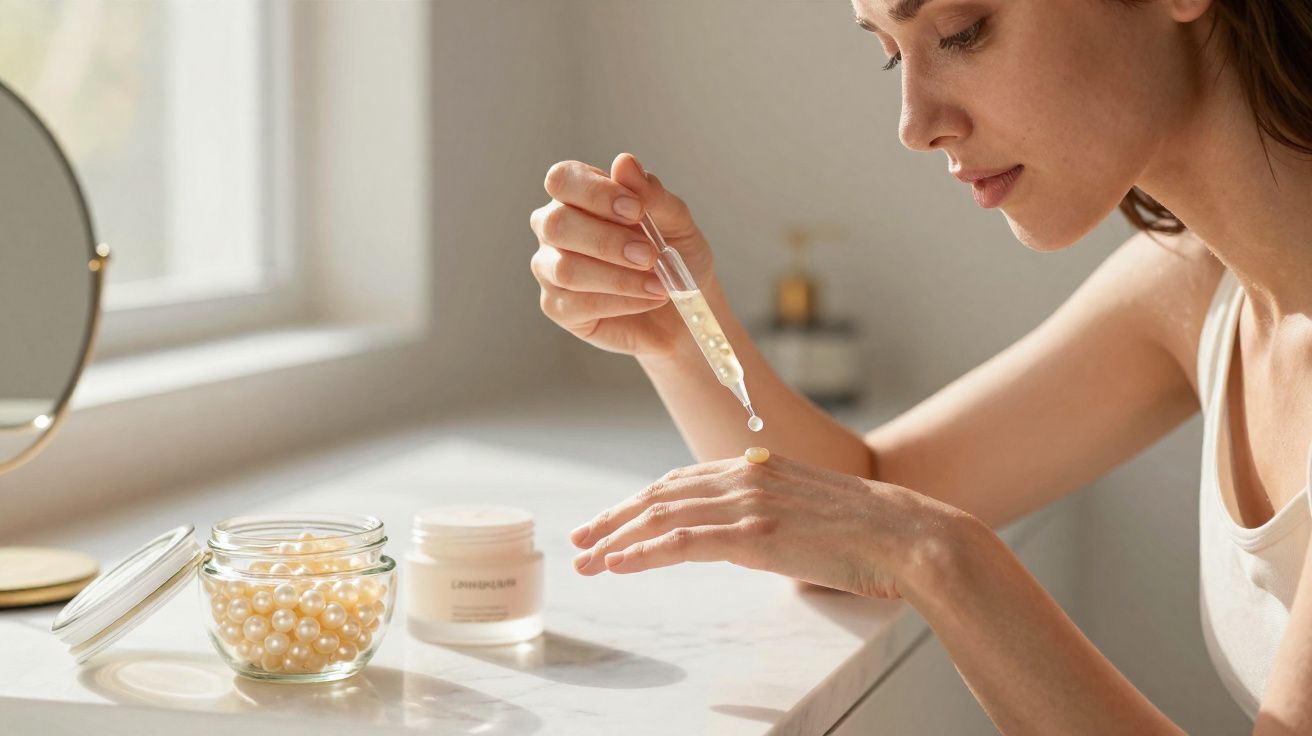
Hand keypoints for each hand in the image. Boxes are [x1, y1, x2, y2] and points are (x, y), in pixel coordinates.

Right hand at [529, 152, 714, 358]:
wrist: (684, 308)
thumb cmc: (673, 257)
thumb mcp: (676, 222)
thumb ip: (651, 194)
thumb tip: (624, 162)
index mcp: (577, 196)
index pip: (563, 179)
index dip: (595, 193)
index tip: (636, 210)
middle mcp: (554, 229)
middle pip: (556, 224)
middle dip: (606, 241)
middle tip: (650, 255)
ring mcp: (550, 269)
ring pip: (565, 269)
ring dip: (618, 277)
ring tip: (658, 283)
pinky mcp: (558, 308)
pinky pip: (577, 303)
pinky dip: (621, 301)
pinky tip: (648, 299)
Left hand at [567, 452, 965, 598]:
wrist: (907, 534)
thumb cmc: (868, 532)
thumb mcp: (808, 510)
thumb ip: (770, 512)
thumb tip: (748, 533)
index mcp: (756, 468)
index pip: (679, 482)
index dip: (639, 501)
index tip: (610, 519)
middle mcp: (744, 477)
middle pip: (660, 495)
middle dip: (614, 518)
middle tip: (579, 537)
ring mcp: (748, 504)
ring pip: (662, 517)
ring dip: (616, 539)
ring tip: (584, 558)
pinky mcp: (754, 534)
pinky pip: (682, 544)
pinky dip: (642, 553)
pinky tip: (617, 564)